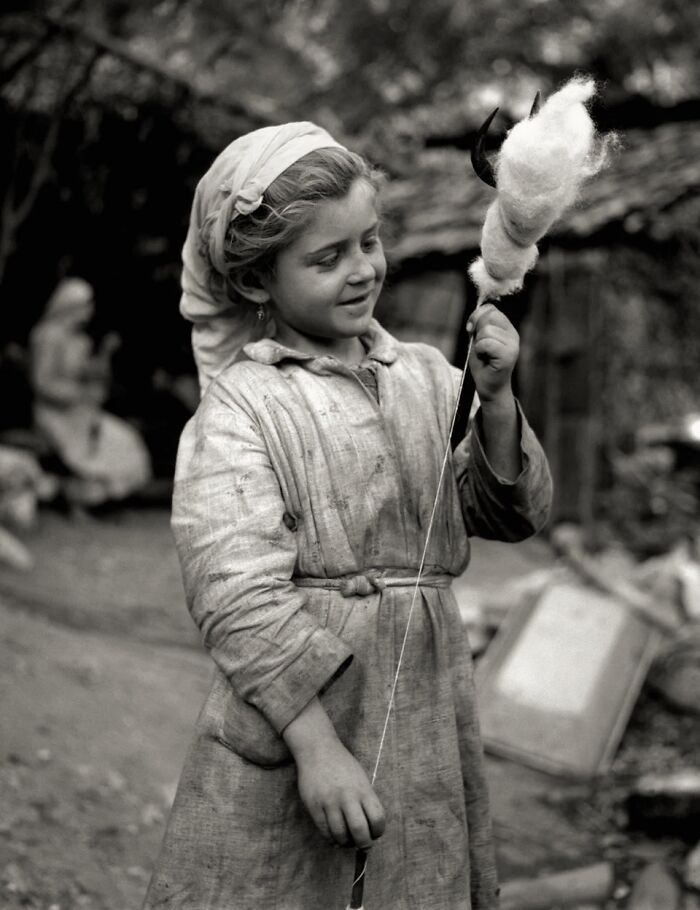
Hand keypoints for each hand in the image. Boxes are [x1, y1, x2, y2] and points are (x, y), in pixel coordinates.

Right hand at [283, 698, 385, 848]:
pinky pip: (325, 831)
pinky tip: (335, 836)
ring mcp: (330, 802)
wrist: (318, 749)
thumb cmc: (342, 765)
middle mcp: (347, 796)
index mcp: (363, 789)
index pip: (377, 819)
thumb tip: (369, 829)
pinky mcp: (314, 806)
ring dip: (346, 843)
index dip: (378, 832)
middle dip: (364, 844)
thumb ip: (366, 800)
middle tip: (363, 845)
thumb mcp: (360, 778)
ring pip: (341, 835)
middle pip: (360, 831)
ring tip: (347, 841)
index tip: (375, 834)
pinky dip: (332, 838)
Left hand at [466, 303, 518, 402]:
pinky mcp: (508, 356)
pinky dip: (480, 350)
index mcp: (507, 329)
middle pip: (489, 316)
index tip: (471, 330)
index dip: (476, 316)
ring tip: (484, 354)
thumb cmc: (484, 365)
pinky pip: (486, 343)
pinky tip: (485, 359)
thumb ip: (479, 325)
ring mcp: (513, 345)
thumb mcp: (478, 340)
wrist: (490, 388)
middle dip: (477, 330)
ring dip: (478, 343)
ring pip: (486, 330)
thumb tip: (477, 314)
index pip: (491, 309)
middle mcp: (513, 335)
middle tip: (479, 347)